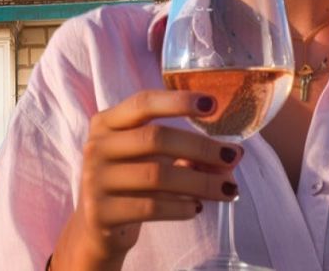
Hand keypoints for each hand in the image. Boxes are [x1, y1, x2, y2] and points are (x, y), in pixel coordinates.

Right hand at [52, 90, 242, 270]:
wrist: (96, 226)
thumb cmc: (131, 183)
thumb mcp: (150, 160)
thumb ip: (185, 152)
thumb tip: (233, 153)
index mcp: (106, 122)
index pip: (143, 103)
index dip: (178, 101)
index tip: (212, 104)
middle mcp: (97, 146)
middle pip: (155, 138)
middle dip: (200, 147)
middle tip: (233, 156)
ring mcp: (95, 179)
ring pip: (157, 176)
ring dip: (200, 182)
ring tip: (227, 189)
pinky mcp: (101, 212)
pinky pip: (151, 207)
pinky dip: (181, 207)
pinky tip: (196, 208)